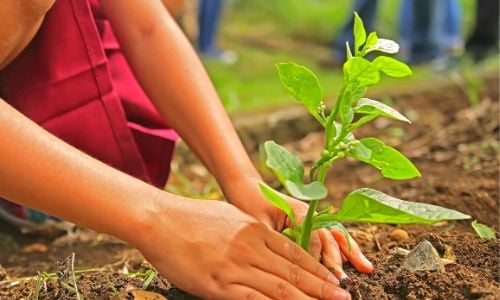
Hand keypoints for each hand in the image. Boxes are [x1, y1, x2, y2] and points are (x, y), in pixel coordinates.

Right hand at [136, 195, 350, 299]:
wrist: (161, 220)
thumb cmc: (193, 217)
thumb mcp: (230, 216)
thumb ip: (252, 232)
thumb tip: (268, 244)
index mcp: (255, 231)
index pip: (296, 253)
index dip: (318, 269)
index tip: (335, 280)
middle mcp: (251, 248)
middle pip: (294, 272)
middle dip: (322, 287)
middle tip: (344, 298)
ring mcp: (236, 267)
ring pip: (280, 289)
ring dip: (307, 299)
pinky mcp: (218, 285)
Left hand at [222, 176, 373, 280]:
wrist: (246, 187)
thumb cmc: (249, 203)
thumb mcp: (258, 223)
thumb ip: (276, 239)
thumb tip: (288, 262)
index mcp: (298, 210)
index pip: (314, 236)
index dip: (319, 257)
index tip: (324, 275)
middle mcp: (309, 213)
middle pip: (329, 236)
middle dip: (339, 258)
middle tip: (343, 280)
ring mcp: (312, 217)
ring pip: (335, 235)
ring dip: (350, 252)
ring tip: (366, 268)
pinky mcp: (309, 223)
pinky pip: (330, 236)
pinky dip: (343, 248)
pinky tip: (352, 260)